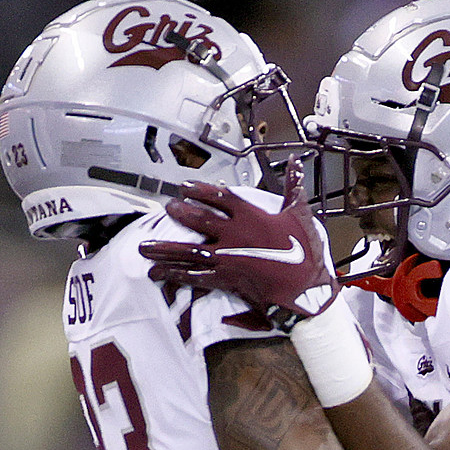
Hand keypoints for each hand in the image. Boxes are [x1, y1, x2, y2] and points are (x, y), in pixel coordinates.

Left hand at [140, 165, 340, 328]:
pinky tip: (159, 273)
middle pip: (199, 221)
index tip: (184, 187)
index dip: (200, 190)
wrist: (305, 288)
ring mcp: (227, 257)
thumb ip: (293, 186)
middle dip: (180, 214)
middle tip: (166, 209)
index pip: (220, 197)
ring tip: (144, 248)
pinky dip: (176, 275)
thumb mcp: (300, 214)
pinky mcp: (225, 280)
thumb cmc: (306, 253)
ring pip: (189, 250)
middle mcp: (234, 234)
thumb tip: (297, 161)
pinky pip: (195, 276)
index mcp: (251, 215)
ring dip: (164, 249)